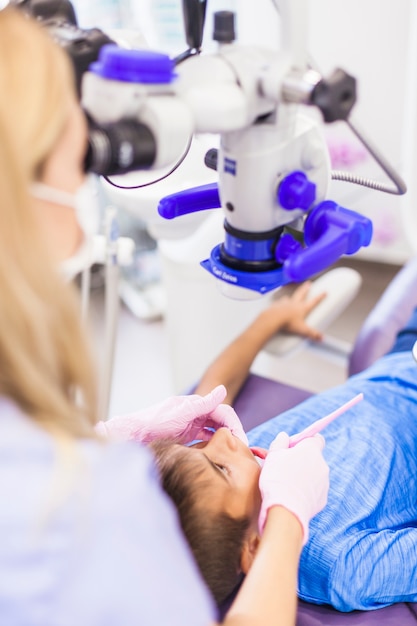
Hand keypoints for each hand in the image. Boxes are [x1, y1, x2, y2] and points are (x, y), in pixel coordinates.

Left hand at [95, 384, 247, 444]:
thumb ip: (202, 404)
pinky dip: (212, 445)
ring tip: (232, 455)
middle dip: (232, 434)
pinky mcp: (183, 436)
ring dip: (223, 440)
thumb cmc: (153, 424)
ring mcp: (188, 424)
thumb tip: (222, 389)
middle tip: (241, 452)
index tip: (243, 442)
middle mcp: (193, 413)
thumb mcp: (180, 414)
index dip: (235, 425)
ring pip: (213, 430)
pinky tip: (215, 456)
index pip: (223, 412)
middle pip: (220, 421)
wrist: (132, 437)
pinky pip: (204, 438)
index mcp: (195, 405)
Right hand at [258, 432, 328, 543]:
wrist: (285, 510)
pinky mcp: (322, 499)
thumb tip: (284, 436)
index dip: (304, 441)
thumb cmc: (277, 478)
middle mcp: (322, 465)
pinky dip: (305, 491)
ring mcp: (324, 483)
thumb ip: (280, 442)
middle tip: (284, 466)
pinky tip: (292, 496)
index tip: (292, 447)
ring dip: (303, 476)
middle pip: (314, 457)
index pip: (316, 438)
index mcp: (311, 450)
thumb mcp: (273, 455)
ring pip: (314, 474)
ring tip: (286, 484)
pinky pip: (314, 490)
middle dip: (301, 460)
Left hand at [262, 281, 325, 341]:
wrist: (273, 318)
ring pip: (289, 297)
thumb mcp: (302, 329)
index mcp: (302, 308)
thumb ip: (312, 333)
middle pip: (301, 293)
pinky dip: (280, 302)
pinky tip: (279, 305)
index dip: (320, 297)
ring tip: (291, 296)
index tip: (324, 292)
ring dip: (291, 296)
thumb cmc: (287, 323)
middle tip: (308, 284)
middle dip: (305, 288)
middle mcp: (294, 303)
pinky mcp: (277, 305)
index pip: (313, 301)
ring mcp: (285, 303)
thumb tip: (321, 338)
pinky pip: (279, 302)